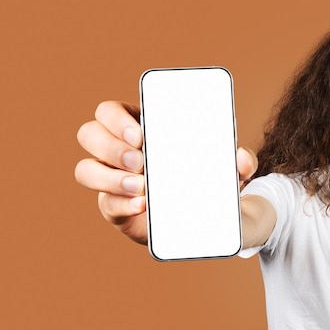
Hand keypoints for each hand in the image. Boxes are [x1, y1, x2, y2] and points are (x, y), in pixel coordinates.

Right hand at [75, 101, 258, 244]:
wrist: (208, 218)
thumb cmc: (208, 178)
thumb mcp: (228, 168)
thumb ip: (240, 161)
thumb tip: (243, 158)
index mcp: (139, 128)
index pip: (110, 111)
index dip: (116, 118)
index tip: (141, 133)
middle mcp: (118, 150)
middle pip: (89, 134)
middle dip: (111, 145)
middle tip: (141, 160)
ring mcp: (112, 179)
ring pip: (86, 170)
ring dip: (109, 176)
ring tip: (143, 185)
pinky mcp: (115, 207)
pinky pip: (104, 203)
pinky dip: (120, 203)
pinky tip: (142, 205)